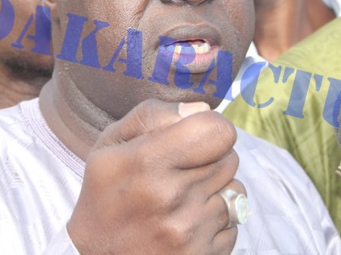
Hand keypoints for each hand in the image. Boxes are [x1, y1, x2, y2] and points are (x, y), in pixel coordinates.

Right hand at [68, 99, 243, 254]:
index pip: (218, 131)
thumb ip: (153, 116)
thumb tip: (202, 109)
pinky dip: (216, 219)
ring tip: (183, 198)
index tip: (198, 136)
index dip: (212, 128)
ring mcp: (189, 231)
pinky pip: (235, 221)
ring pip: (235, 189)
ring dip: (215, 189)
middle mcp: (172, 197)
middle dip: (211, 158)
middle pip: (229, 158)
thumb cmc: (104, 195)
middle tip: (181, 170)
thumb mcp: (110, 145)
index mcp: (147, 162)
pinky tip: (187, 222)